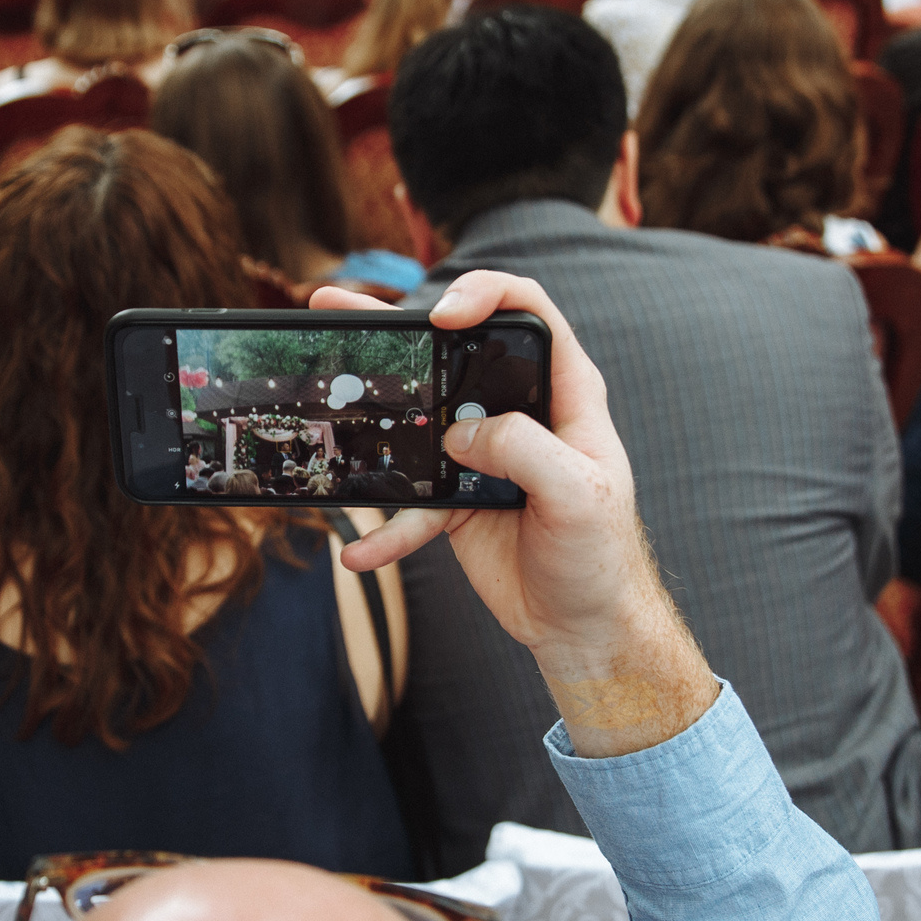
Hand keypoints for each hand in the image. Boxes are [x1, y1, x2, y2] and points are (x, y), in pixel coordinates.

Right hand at [315, 274, 715, 756]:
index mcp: (564, 392)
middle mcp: (519, 411)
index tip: (444, 315)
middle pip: (454, 350)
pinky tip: (360, 552)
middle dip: (399, 325)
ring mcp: (482, 453)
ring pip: (417, 416)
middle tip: (340, 305)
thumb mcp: (581, 494)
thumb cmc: (602, 555)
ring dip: (369, 405)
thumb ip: (524, 449)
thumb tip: (460, 434)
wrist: (584, 625)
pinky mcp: (454, 498)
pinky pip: (407, 506)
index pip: (528, 313)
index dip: (486, 296)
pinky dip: (383, 530)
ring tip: (319, 385)